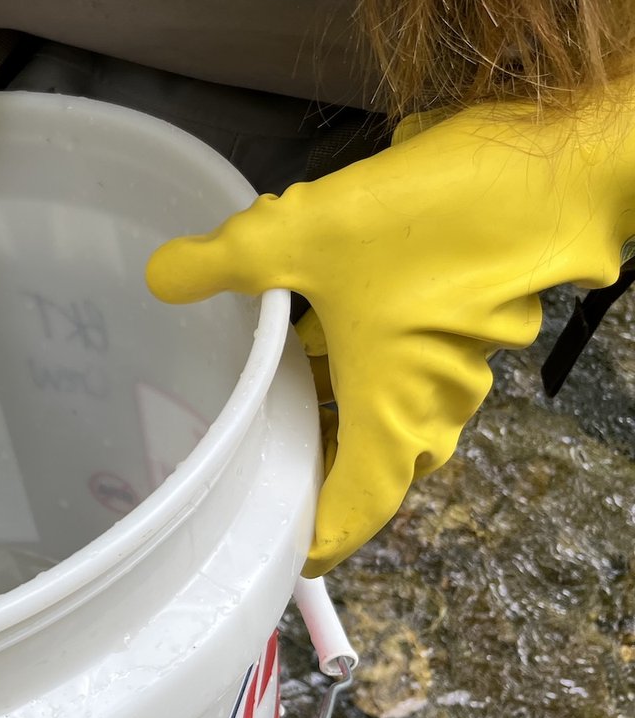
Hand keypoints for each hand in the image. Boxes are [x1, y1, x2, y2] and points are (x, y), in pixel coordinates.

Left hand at [147, 83, 634, 574]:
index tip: (287, 556)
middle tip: (260, 465)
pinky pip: (408, 365)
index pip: (356, 508)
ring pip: (390, 411)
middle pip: (372, 464)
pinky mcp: (471, 319)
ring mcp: (460, 362)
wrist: (557, 160)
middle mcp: (434, 403)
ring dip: (337, 409)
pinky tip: (320, 322)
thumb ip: (225, 263)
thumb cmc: (437, 216)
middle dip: (318, 468)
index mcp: (394, 412)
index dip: (320, 539)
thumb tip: (160, 276)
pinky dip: (362, 362)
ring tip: (275, 395)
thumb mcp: (301, 235)